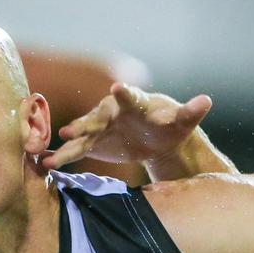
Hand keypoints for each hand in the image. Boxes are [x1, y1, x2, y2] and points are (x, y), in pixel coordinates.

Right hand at [42, 83, 211, 169]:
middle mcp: (111, 111)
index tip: (118, 89)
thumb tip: (207, 101)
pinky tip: (46, 164)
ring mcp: (99, 127)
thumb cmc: (169, 124)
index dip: (124, 94)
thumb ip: (191, 111)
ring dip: (66, 146)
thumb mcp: (182, 120)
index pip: (129, 96)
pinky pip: (76, 150)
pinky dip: (63, 156)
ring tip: (48, 156)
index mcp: (134, 102)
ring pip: (81, 136)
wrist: (155, 136)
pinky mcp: (93, 143)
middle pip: (96, 117)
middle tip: (70, 131)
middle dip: (83, 124)